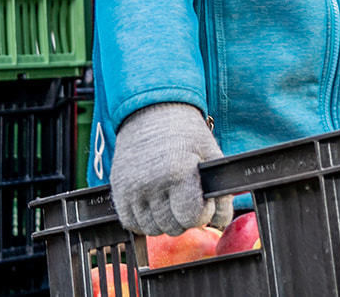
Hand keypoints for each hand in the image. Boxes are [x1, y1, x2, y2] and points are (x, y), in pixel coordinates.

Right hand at [107, 103, 231, 235]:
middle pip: (173, 227)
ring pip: (152, 229)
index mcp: (178, 172)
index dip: (202, 212)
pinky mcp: (118, 190)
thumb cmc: (184, 132)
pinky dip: (144, 220)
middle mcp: (152, 184)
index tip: (202, 201)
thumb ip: (219, 191)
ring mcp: (132, 189)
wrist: (150, 111)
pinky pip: (131, 223)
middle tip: (186, 198)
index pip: (192, 218)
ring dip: (164, 220)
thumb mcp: (210, 153)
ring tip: (170, 199)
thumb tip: (221, 221)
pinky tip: (154, 204)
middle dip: (184, 217)